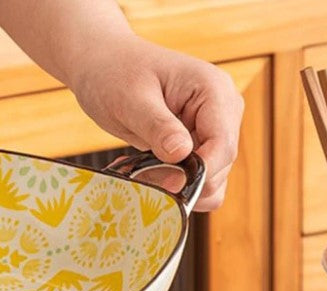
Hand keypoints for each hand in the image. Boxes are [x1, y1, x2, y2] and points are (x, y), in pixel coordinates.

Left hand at [69, 37, 244, 210]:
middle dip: (184, 181)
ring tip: (141, 173)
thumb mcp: (131, 99)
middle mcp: (222, 111)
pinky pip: (195, 180)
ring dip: (177, 187)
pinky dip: (173, 186)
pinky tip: (147, 174)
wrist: (104, 67)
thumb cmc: (115, 73)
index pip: (223, 145)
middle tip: (142, 178)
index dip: (200, 172)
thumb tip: (181, 153)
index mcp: (214, 90)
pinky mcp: (198, 146)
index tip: (168, 185)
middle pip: (220, 167)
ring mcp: (212, 130)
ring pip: (210, 179)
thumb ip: (157, 127)